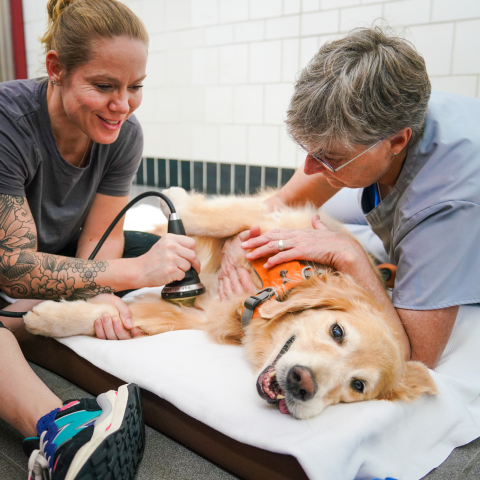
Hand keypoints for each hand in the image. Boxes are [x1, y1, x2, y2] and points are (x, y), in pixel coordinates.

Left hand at [87, 294, 144, 339]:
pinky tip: (98, 321)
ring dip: (109, 328)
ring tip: (105, 316)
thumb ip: (125, 312)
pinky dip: (100, 330)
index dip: (136, 333)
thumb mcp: (118, 303)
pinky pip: (102, 337)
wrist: (93, 299)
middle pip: (123, 338)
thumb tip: (130, 325)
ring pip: (112, 338)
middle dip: (119, 329)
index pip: (137, 334)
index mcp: (128, 324)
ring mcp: (111, 334)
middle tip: (114, 317)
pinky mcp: (101, 335)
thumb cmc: (107, 301)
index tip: (132, 328)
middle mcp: (121, 331)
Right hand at [138, 233, 200, 287]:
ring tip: (172, 268)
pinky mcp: (171, 270)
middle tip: (193, 268)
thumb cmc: (152, 260)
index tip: (192, 257)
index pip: (191, 242)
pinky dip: (178, 277)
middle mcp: (171, 246)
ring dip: (183, 270)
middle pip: (193, 255)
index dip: (193, 251)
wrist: (139, 271)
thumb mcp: (163, 245)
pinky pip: (183, 274)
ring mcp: (171, 258)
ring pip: (188, 266)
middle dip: (194, 263)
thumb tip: (193, 251)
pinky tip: (169, 274)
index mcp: (170, 238)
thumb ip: (177, 245)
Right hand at [218, 226, 260, 299]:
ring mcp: (225, 274)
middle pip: (236, 285)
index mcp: (237, 262)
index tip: (254, 293)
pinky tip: (227, 304)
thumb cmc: (238, 242)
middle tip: (249, 305)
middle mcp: (230, 270)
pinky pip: (221, 288)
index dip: (248, 285)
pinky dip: (223, 296)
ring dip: (233, 298)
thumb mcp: (244, 236)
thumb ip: (251, 234)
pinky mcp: (221, 277)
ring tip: (239, 308)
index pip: (244, 276)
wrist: (225, 243)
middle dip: (242, 296)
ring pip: (228, 288)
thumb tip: (257, 227)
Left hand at [241, 215, 365, 271]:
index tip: (251, 239)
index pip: (276, 232)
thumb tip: (315, 216)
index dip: (262, 235)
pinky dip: (274, 259)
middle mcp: (296, 235)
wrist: (346, 249)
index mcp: (299, 231)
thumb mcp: (323, 231)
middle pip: (271, 237)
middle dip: (255, 241)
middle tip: (242, 245)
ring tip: (249, 256)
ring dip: (259, 251)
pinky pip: (285, 255)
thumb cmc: (336, 243)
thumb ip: (317, 224)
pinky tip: (266, 264)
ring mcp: (299, 242)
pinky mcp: (303, 251)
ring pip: (274, 245)